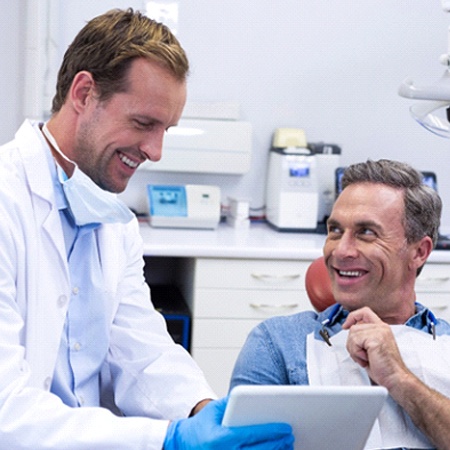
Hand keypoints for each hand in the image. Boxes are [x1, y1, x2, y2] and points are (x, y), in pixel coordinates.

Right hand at [163, 396, 293, 449]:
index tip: (285, 428)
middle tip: (290, 436)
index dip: (271, 432)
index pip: (251, 435)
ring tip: (287, 447)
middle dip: (278, 445)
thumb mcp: (214, 410)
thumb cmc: (200, 427)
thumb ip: (233, 403)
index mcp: (220, 439)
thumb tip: (256, 398)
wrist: (180, 446)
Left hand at [342, 307, 409, 389]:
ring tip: (365, 358)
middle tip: (362, 355)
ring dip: (354, 350)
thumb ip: (364, 336)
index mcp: (382, 328)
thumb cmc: (384, 367)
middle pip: (354, 327)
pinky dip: (356, 353)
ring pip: (352, 334)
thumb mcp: (371, 347)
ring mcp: (379, 332)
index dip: (353, 317)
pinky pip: (355, 341)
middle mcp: (381, 327)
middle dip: (352, 344)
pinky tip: (367, 359)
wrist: (395, 378)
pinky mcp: (376, 339)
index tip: (346, 326)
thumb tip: (350, 330)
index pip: (364, 312)